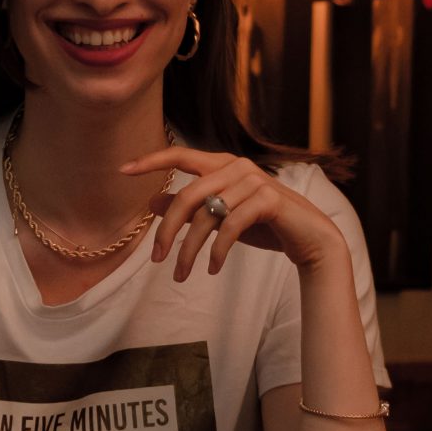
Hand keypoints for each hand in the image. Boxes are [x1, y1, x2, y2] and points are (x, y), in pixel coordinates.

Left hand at [120, 146, 343, 280]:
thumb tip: (152, 203)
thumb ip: (190, 208)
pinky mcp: (269, 199)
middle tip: (156, 260)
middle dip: (168, 231)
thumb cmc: (263, 225)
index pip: (180, 155)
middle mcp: (237, 166)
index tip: (122, 170)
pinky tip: (211, 268)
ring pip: (208, 216)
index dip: (151, 160)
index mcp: (223, 163)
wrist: (309, 237)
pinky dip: (218, 251)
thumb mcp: (220, 217)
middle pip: (188, 196)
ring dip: (191, 249)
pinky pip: (231, 226)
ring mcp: (254, 180)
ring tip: (182, 275)